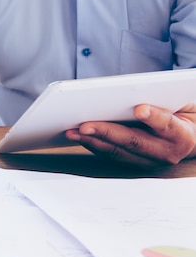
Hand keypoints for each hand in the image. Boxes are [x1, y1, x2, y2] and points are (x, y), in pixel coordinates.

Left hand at [65, 103, 195, 167]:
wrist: (190, 137)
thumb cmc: (182, 114)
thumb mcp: (182, 103)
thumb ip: (166, 99)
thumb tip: (139, 92)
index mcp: (182, 136)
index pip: (168, 126)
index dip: (154, 118)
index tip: (139, 109)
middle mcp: (165, 153)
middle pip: (134, 142)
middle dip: (107, 132)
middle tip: (85, 124)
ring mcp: (148, 162)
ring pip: (117, 152)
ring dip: (92, 141)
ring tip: (73, 131)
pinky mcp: (133, 164)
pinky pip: (110, 155)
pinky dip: (92, 145)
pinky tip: (78, 137)